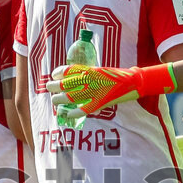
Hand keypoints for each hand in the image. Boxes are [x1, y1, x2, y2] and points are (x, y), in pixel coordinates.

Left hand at [48, 62, 175, 113]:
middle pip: (66, 84)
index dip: (59, 72)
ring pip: (71, 96)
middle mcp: (90, 80)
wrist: (133, 81)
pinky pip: (83, 109)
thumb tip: (75, 78)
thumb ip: (88, 74)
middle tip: (49, 88)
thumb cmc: (118, 75)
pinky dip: (74, 112)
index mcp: (91, 70)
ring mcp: (95, 92)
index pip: (69, 70)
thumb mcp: (101, 70)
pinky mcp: (100, 103)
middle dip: (55, 86)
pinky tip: (67, 113)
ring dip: (60, 99)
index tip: (54, 75)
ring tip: (54, 101)